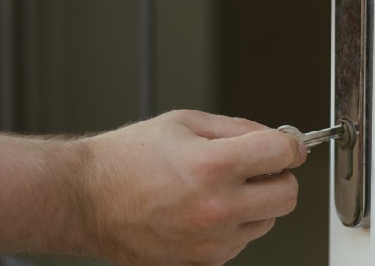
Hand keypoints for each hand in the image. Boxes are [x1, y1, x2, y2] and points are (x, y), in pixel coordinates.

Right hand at [61, 110, 305, 265]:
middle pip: (288, 195)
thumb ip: (238, 128)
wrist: (85, 199)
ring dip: (254, 203)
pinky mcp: (202, 264)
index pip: (284, 153)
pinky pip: (240, 242)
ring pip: (267, 222)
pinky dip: (232, 226)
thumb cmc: (126, 159)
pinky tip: (202, 210)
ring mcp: (211, 243)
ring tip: (216, 188)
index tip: (285, 144)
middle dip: (277, 176)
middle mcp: (217, 209)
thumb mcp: (184, 122)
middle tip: (256, 167)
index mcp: (213, 165)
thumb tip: (278, 139)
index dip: (289, 144)